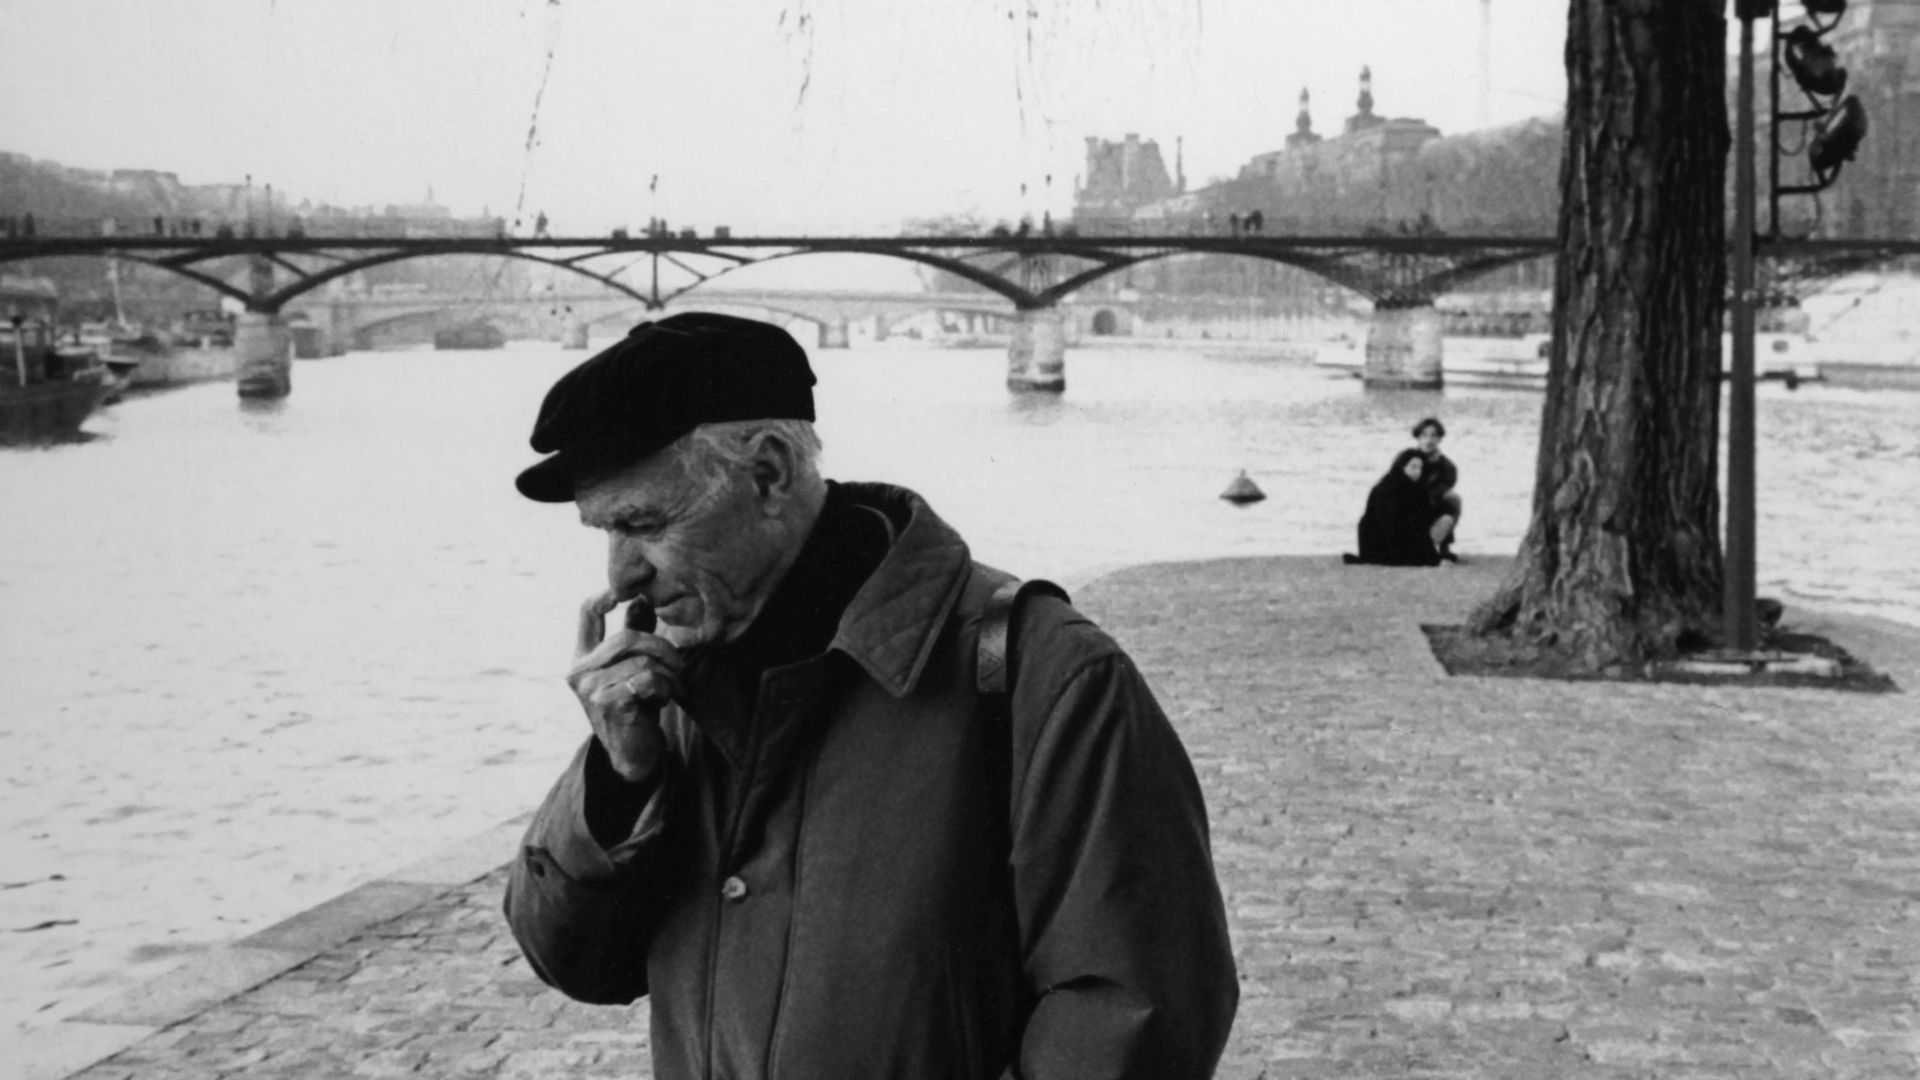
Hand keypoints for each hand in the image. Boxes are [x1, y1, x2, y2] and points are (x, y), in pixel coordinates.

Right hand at [566, 589, 684, 784]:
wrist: (634, 754)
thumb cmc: (636, 706)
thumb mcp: (633, 668)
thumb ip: (634, 636)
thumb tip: (642, 599)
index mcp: (582, 658)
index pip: (587, 614)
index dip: (606, 595)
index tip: (627, 591)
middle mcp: (579, 672)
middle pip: (627, 638)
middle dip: (662, 647)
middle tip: (680, 664)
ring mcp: (591, 689)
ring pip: (642, 661)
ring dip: (668, 674)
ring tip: (672, 689)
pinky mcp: (608, 703)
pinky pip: (648, 679)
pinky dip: (665, 688)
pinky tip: (665, 700)